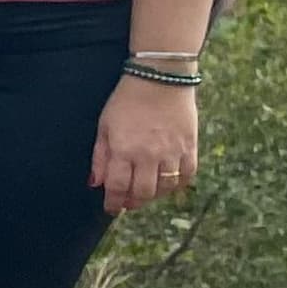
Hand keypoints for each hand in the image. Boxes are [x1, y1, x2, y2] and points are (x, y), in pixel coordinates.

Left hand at [90, 76, 198, 214]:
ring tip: (146, 192)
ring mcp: (172, 152)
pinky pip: (187, 176)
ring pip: (165, 188)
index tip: (111, 208)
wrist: (161, 78)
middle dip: (133, 202)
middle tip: (128, 203)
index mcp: (124, 150)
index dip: (113, 202)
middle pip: (143, 193)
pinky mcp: (190, 147)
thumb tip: (96, 183)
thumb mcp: (105, 126)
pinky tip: (168, 183)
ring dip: (154, 196)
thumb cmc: (127, 100)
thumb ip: (100, 157)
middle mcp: (149, 155)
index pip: (117, 187)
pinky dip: (177, 185)